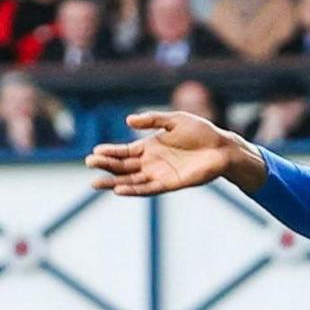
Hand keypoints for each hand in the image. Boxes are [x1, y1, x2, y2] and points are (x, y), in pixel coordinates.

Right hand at [86, 111, 259, 195]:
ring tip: (95, 183)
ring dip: (113, 182)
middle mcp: (151, 163)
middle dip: (105, 166)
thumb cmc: (200, 132)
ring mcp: (159, 174)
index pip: (123, 151)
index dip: (109, 152)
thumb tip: (129, 121)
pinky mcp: (170, 184)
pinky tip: (119, 189)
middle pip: (123, 166)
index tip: (94, 152)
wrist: (221, 147)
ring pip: (131, 180)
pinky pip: (148, 189)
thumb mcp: (174, 120)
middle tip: (88, 164)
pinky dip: (133, 190)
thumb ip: (152, 120)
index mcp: (149, 147)